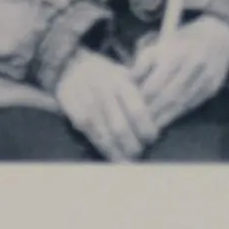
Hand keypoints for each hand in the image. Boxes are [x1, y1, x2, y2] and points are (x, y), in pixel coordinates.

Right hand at [53, 49, 167, 161]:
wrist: (71, 65)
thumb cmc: (105, 75)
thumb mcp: (126, 75)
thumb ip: (139, 94)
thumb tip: (158, 120)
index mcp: (121, 82)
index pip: (137, 110)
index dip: (146, 128)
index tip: (152, 139)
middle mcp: (103, 92)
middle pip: (120, 127)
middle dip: (131, 145)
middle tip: (139, 155)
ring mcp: (85, 102)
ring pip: (102, 134)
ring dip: (116, 151)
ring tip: (126, 162)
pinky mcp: (71, 112)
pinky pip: (87, 133)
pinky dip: (100, 146)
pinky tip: (109, 155)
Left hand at [129, 13, 228, 128]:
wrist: (219, 36)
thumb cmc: (181, 42)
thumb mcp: (159, 45)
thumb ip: (143, 64)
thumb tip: (125, 84)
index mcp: (177, 53)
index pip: (154, 84)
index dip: (139, 98)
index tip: (126, 107)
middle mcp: (194, 65)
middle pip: (167, 96)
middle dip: (150, 111)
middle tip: (133, 123)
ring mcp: (206, 78)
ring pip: (180, 104)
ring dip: (161, 117)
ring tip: (145, 127)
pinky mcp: (212, 88)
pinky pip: (191, 105)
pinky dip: (175, 115)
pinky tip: (162, 122)